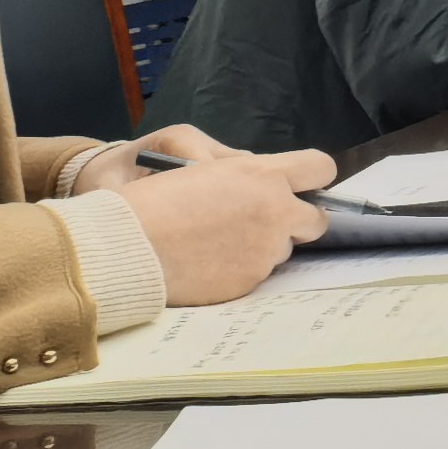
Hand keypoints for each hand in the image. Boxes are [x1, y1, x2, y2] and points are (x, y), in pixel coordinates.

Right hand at [112, 133, 332, 303]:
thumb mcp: (205, 166)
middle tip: (267, 220)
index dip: (312, 177)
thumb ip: (246, 173)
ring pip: (282, 249)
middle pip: (316, 219)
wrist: (127, 244)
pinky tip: (208, 262)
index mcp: (264, 175)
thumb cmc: (157, 198)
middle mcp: (275, 213)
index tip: (301, 185)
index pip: (320, 168)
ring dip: (263, 245)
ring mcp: (265, 251)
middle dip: (297, 219)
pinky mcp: (249, 282)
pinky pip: (257, 273)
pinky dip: (240, 268)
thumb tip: (269, 182)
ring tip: (219, 241)